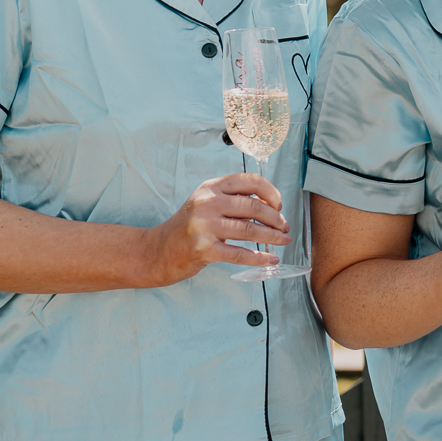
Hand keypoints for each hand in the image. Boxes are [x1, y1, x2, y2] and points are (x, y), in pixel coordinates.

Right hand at [139, 173, 289, 286]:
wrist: (157, 251)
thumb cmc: (187, 227)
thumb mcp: (207, 204)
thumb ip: (233, 201)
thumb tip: (271, 208)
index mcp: (211, 188)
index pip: (249, 181)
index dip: (271, 192)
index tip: (279, 204)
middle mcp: (207, 203)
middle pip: (253, 207)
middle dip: (276, 218)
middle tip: (285, 227)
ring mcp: (205, 226)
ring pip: (250, 230)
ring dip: (272, 237)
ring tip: (283, 240)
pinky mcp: (204, 249)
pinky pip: (239, 254)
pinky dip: (259, 257)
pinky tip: (270, 259)